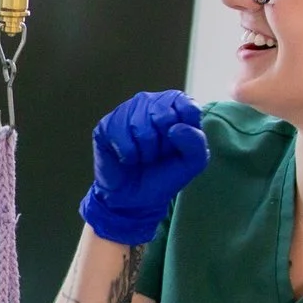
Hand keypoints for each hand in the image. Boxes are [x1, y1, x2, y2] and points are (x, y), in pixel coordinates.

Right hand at [81, 91, 207, 244]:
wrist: (135, 199)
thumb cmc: (165, 175)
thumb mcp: (192, 163)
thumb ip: (197, 142)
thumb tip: (176, 127)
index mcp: (174, 106)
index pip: (186, 105)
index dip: (185, 131)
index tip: (178, 146)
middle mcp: (149, 103)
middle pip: (163, 114)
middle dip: (164, 143)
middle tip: (159, 154)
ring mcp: (125, 112)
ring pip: (141, 126)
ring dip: (146, 152)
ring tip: (143, 158)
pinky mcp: (105, 125)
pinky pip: (121, 136)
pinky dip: (129, 155)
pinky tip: (128, 159)